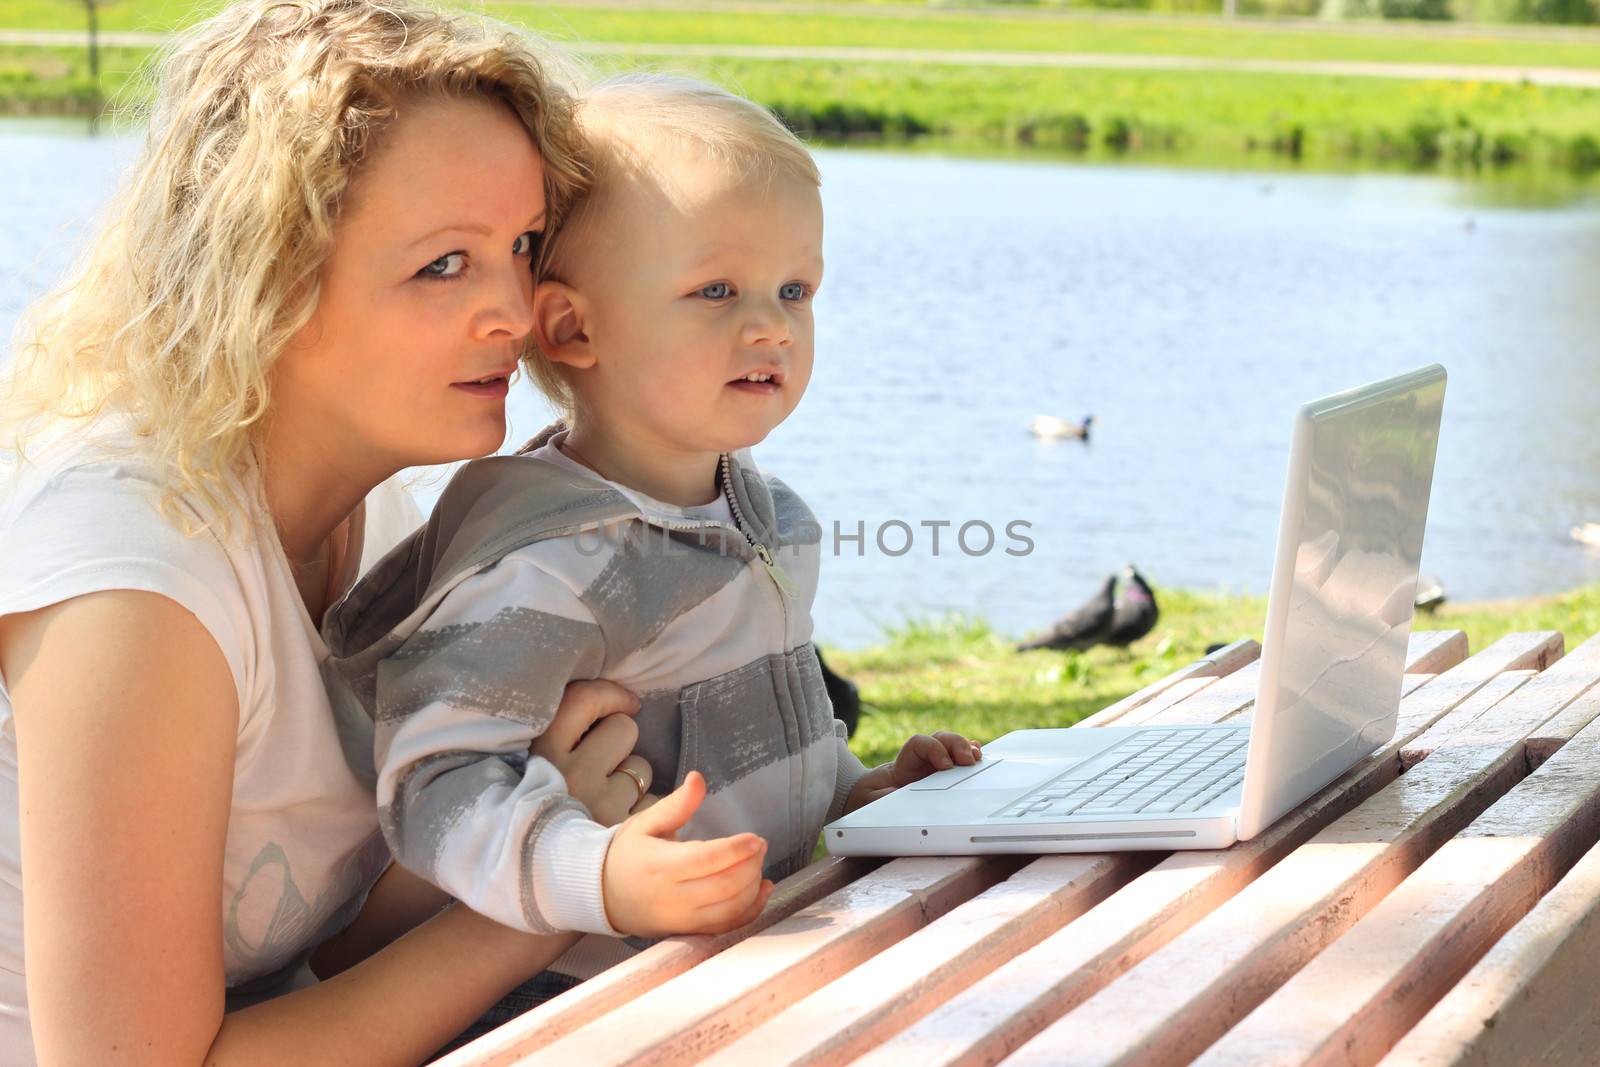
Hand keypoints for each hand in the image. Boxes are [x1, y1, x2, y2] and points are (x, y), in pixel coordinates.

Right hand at [532, 678, 654, 826]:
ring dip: (633, 779)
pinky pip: (656, 803)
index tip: (625, 702)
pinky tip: (622, 822)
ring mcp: (599, 805)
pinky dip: (647, 810)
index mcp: (540, 753)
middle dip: (621, 742)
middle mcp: (569, 776)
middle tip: (604, 764)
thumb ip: (566, 732)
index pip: (584, 700)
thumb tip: (622, 701)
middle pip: (623, 730)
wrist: (533, 877)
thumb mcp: (536, 766)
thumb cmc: (539, 810)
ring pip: (642, 767)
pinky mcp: (625, 833)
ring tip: (606, 799)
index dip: (611, 695)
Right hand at [601, 771, 773, 937]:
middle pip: (725, 886)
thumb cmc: (626, 855)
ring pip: (730, 910)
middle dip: (751, 865)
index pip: (706, 859)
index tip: (756, 838)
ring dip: (753, 887)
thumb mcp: (645, 823)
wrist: (602, 895)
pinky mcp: (689, 932)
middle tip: (759, 846)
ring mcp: (681, 920)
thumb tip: (698, 779)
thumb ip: (676, 804)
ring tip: (757, 864)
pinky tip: (761, 890)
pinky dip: (750, 911)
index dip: (736, 850)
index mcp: (660, 865)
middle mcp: (672, 897)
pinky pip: (727, 927)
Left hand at [844, 731, 982, 812]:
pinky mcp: (947, 775)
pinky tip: (980, 759)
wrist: (875, 800)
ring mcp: (937, 765)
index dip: (934, 749)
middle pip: (941, 739)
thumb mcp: (870, 798)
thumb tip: (895, 795)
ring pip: (954, 746)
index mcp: (905, 763)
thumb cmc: (874, 797)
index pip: (919, 744)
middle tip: (967, 760)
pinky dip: (971, 756)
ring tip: (977, 760)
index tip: (944, 765)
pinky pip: (961, 759)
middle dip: (957, 745)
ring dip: (967, 749)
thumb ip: (880, 796)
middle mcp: (923, 760)